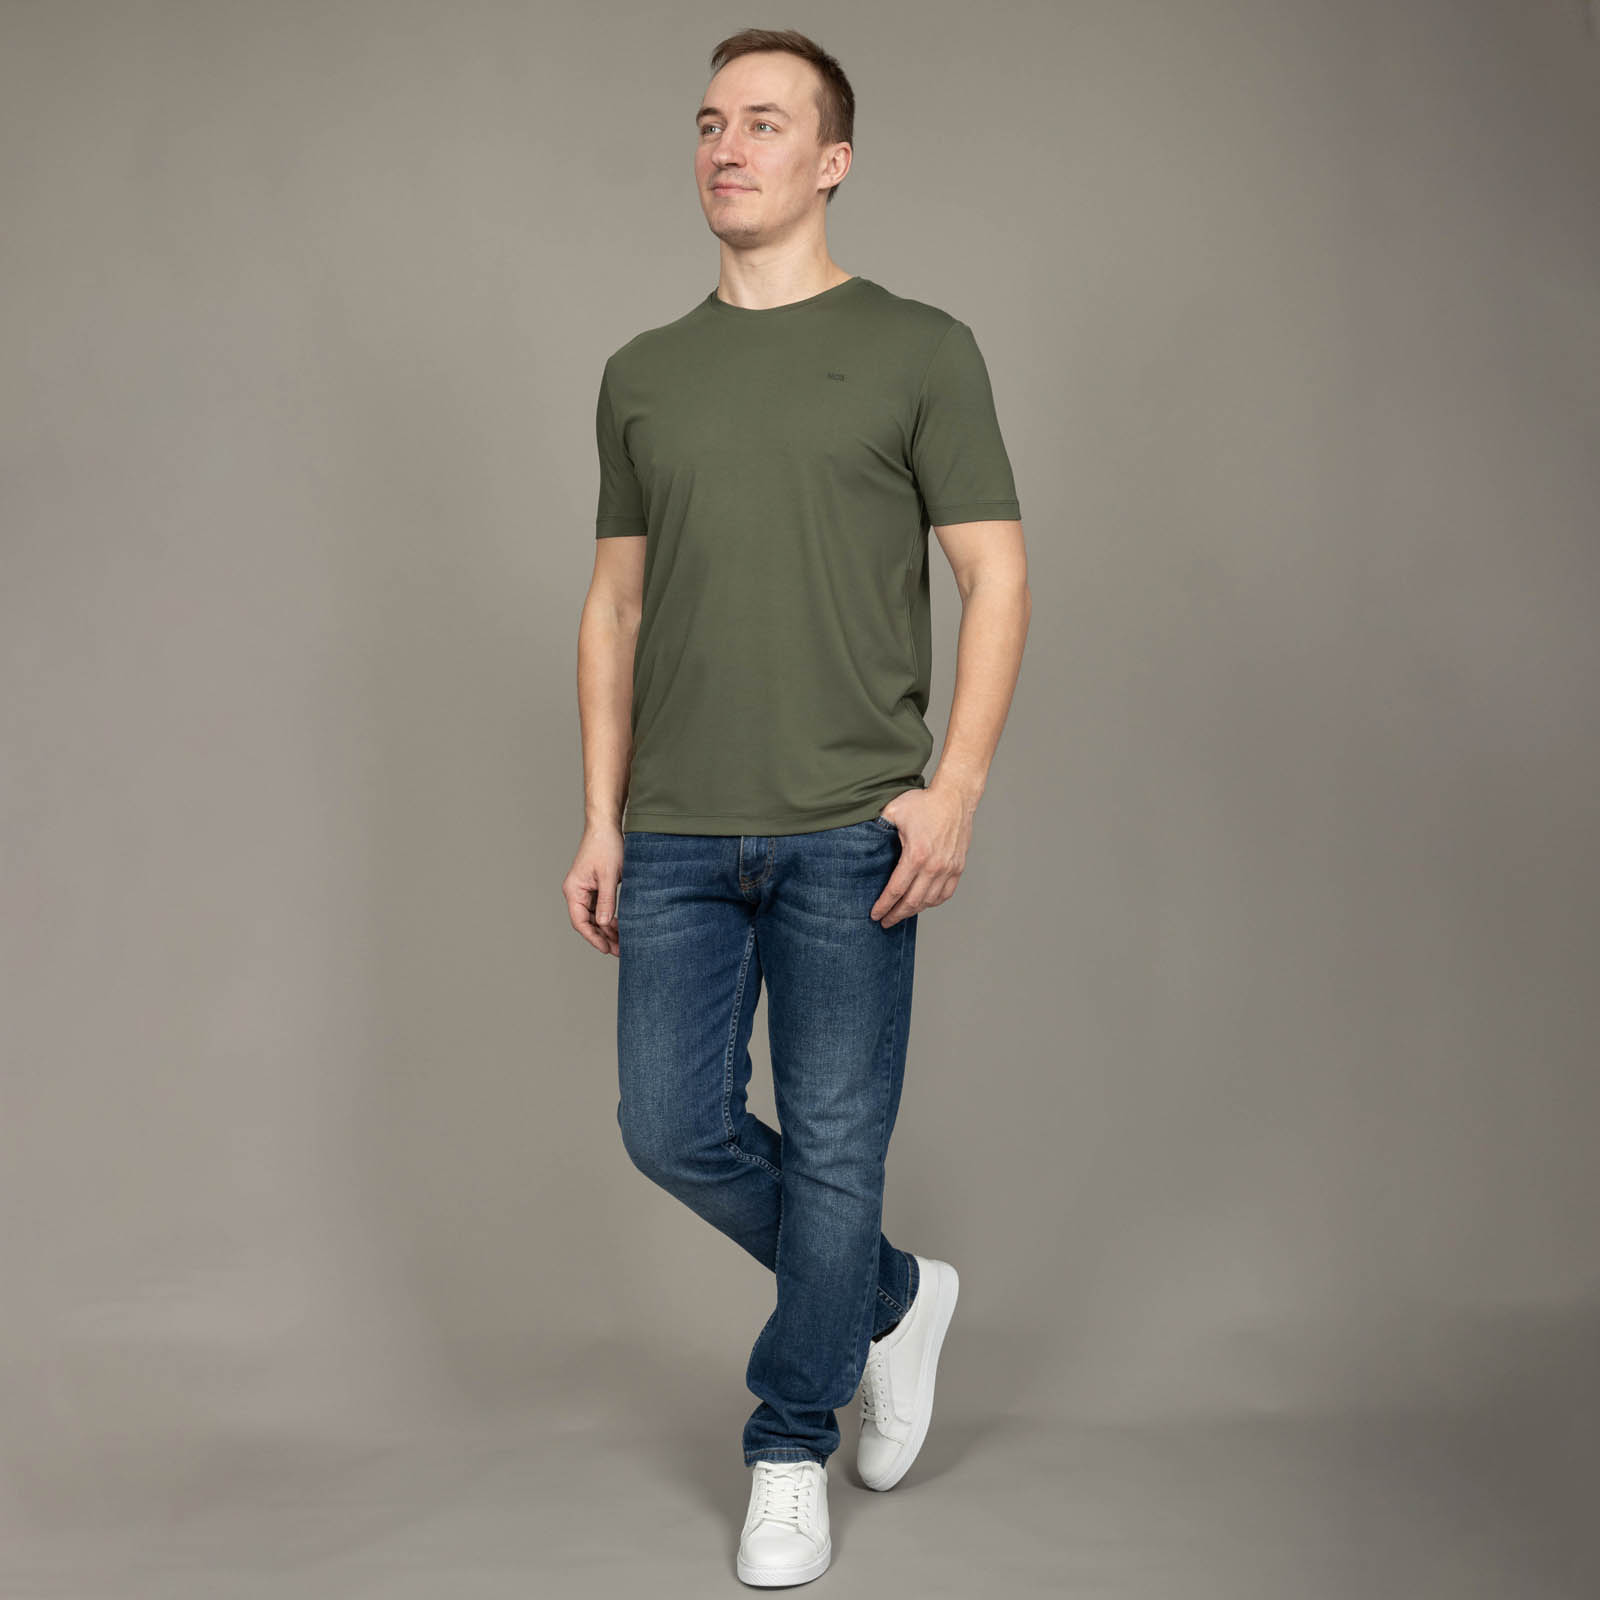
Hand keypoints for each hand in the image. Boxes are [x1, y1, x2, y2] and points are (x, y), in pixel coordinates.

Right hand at [563, 820, 622, 954]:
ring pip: (595, 916)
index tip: (607, 949)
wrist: (606, 826)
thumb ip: (606, 901)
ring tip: (623, 941)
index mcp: (574, 890)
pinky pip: (600, 907)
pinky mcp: (594, 886)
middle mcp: (576, 892)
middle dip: (603, 936)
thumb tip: (605, 924)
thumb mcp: (608, 876)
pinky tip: (622, 925)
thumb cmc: (606, 846)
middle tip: (620, 950)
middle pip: (587, 922)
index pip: (580, 922)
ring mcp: (585, 890)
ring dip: (607, 928)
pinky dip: (610, 917)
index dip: (593, 937)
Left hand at [870, 784, 974, 928]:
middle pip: (913, 902)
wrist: (955, 797)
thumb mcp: (894, 811)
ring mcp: (948, 868)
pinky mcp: (958, 867)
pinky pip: (945, 894)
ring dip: (913, 911)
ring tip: (900, 914)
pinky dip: (932, 903)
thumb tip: (862, 838)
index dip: (884, 905)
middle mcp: (934, 866)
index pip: (896, 890)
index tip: (875, 915)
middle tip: (884, 922)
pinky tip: (922, 904)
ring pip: (929, 901)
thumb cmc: (924, 803)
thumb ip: (878, 827)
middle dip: (896, 915)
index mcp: (916, 855)